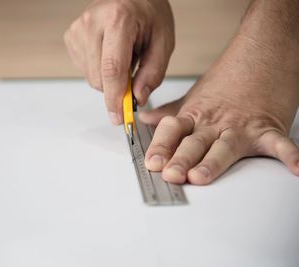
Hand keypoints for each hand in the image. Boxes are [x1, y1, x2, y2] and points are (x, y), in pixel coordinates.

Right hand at [64, 0, 174, 124]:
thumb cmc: (148, 13)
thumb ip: (152, 73)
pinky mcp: (71, 36)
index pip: (112, 69)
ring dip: (108, 78)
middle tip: (133, 75)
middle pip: (99, 78)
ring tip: (122, 56)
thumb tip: (137, 98)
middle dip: (116, 88)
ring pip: (91, 77)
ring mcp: (78, 29)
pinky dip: (99, 70)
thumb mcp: (163, 41)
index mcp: (118, 19)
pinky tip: (109, 53)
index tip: (119, 117)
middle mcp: (92, 22)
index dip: (115, 98)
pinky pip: (84, 69)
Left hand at [140, 35, 298, 184]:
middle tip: (170, 174)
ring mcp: (241, 126)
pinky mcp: (268, 127)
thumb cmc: (227, 79)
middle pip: (194, 142)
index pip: (172, 131)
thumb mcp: (192, 97)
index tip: (151, 163)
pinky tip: (295, 168)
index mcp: (195, 115)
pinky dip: (289, 154)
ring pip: (224, 146)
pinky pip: (279, 143)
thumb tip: (145, 120)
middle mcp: (214, 123)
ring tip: (201, 176)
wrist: (261, 52)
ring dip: (213, 162)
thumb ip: (168, 114)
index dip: (160, 147)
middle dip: (181, 159)